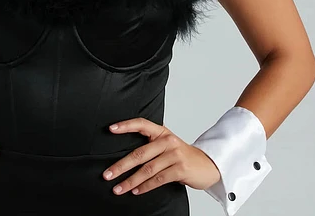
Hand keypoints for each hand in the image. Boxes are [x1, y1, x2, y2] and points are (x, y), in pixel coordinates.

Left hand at [102, 118, 220, 195]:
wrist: (207, 165)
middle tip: (107, 174)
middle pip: (139, 153)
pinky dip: (145, 186)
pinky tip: (136, 191)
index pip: (141, 124)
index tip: (110, 129)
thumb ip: (151, 146)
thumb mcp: (167, 145)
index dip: (125, 125)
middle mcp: (167, 141)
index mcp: (162, 132)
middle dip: (121, 166)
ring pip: (147, 169)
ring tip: (118, 188)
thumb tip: (126, 157)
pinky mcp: (180, 169)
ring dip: (130, 181)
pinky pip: (158, 179)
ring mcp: (174, 155)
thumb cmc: (182, 156)